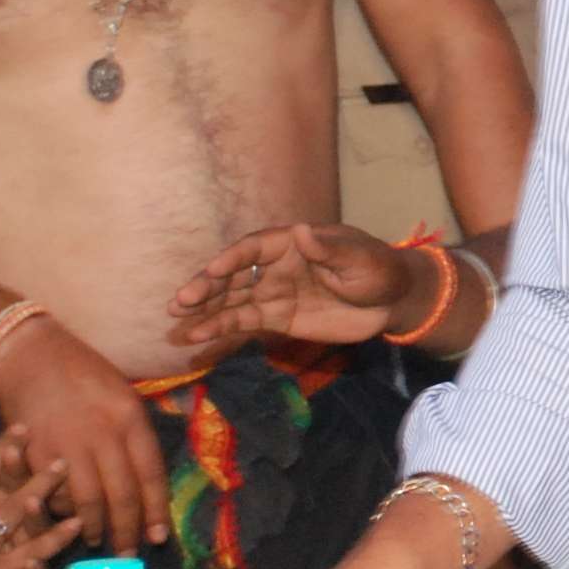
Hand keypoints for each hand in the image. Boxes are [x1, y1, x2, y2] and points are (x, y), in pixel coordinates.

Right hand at [0, 314, 169, 550]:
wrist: (30, 352)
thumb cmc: (81, 372)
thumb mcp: (122, 394)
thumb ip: (134, 435)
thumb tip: (149, 482)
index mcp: (129, 417)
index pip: (151, 474)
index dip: (157, 511)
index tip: (159, 537)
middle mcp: (103, 433)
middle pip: (122, 495)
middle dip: (127, 531)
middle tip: (128, 553)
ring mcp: (68, 444)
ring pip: (88, 502)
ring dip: (95, 528)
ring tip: (98, 539)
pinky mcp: (35, 452)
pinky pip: (55, 493)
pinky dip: (63, 511)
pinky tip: (68, 518)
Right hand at [172, 223, 432, 361]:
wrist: (391, 301)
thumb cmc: (376, 269)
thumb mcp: (359, 259)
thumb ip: (328, 250)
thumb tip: (300, 231)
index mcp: (290, 243)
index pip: (253, 247)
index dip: (232, 258)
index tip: (212, 271)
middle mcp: (273, 266)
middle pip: (233, 274)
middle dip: (207, 287)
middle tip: (181, 301)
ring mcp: (272, 293)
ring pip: (231, 300)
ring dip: (205, 310)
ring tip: (177, 322)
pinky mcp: (276, 319)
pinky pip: (244, 322)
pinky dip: (221, 329)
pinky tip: (198, 337)